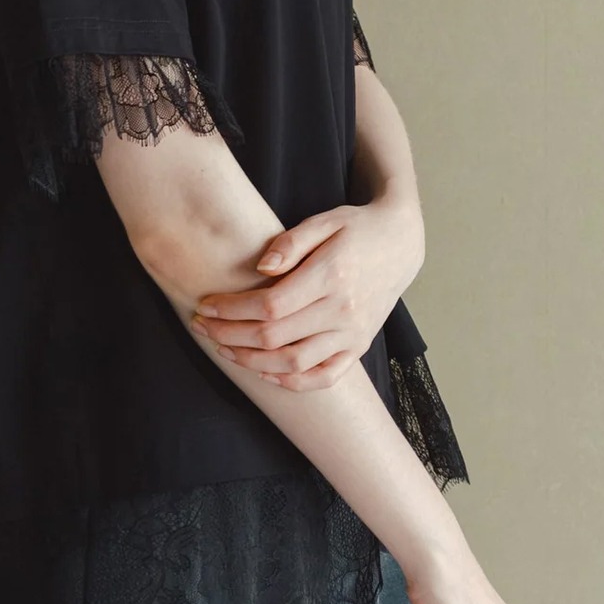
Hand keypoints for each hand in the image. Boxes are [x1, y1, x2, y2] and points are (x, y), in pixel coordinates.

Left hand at [190, 193, 424, 389]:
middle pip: (275, 337)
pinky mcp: (359, 346)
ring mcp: (353, 334)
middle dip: (230, 335)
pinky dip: (292, 382)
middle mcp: (343, 311)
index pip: (270, 304)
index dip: (232, 310)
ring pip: (294, 364)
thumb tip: (261, 267)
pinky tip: (265, 373)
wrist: (400, 243)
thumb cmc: (356, 227)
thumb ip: (291, 242)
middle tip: (202, 327)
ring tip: (224, 349)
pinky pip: (324, 377)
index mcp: (332, 276)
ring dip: (252, 362)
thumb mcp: (325, 220)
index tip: (206, 305)